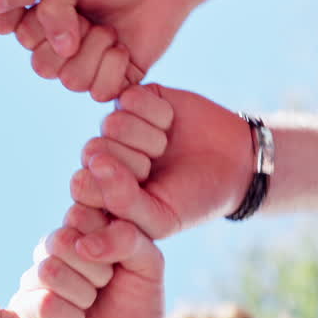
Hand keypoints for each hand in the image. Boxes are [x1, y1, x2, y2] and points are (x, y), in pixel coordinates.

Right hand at [14, 220, 165, 317]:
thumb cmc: (139, 312)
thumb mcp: (150, 269)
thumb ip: (130, 239)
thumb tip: (84, 243)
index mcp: (80, 231)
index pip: (80, 212)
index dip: (107, 241)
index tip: (121, 263)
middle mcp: (51, 251)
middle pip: (59, 240)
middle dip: (96, 271)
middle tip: (105, 289)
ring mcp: (33, 281)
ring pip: (48, 272)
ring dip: (83, 298)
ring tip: (89, 310)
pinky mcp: (21, 312)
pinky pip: (42, 304)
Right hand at [17, 0, 200, 93]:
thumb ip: (54, 4)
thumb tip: (61, 48)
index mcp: (42, 18)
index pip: (25, 38)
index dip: (47, 23)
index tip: (71, 0)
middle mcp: (58, 45)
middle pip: (43, 67)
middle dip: (73, 41)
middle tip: (93, 19)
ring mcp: (86, 64)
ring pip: (72, 82)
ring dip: (96, 52)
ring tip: (111, 31)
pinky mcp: (115, 79)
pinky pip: (100, 93)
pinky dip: (114, 69)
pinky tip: (123, 48)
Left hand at [69, 84, 250, 239]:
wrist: (236, 166)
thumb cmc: (193, 199)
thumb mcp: (160, 218)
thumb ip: (121, 204)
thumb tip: (89, 169)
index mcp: (99, 191)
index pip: (81, 185)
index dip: (115, 188)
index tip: (144, 195)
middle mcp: (102, 157)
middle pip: (93, 150)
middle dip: (135, 163)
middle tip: (156, 169)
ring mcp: (117, 127)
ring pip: (113, 123)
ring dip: (150, 139)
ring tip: (164, 148)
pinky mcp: (135, 98)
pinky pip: (132, 98)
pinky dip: (159, 114)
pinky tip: (169, 124)